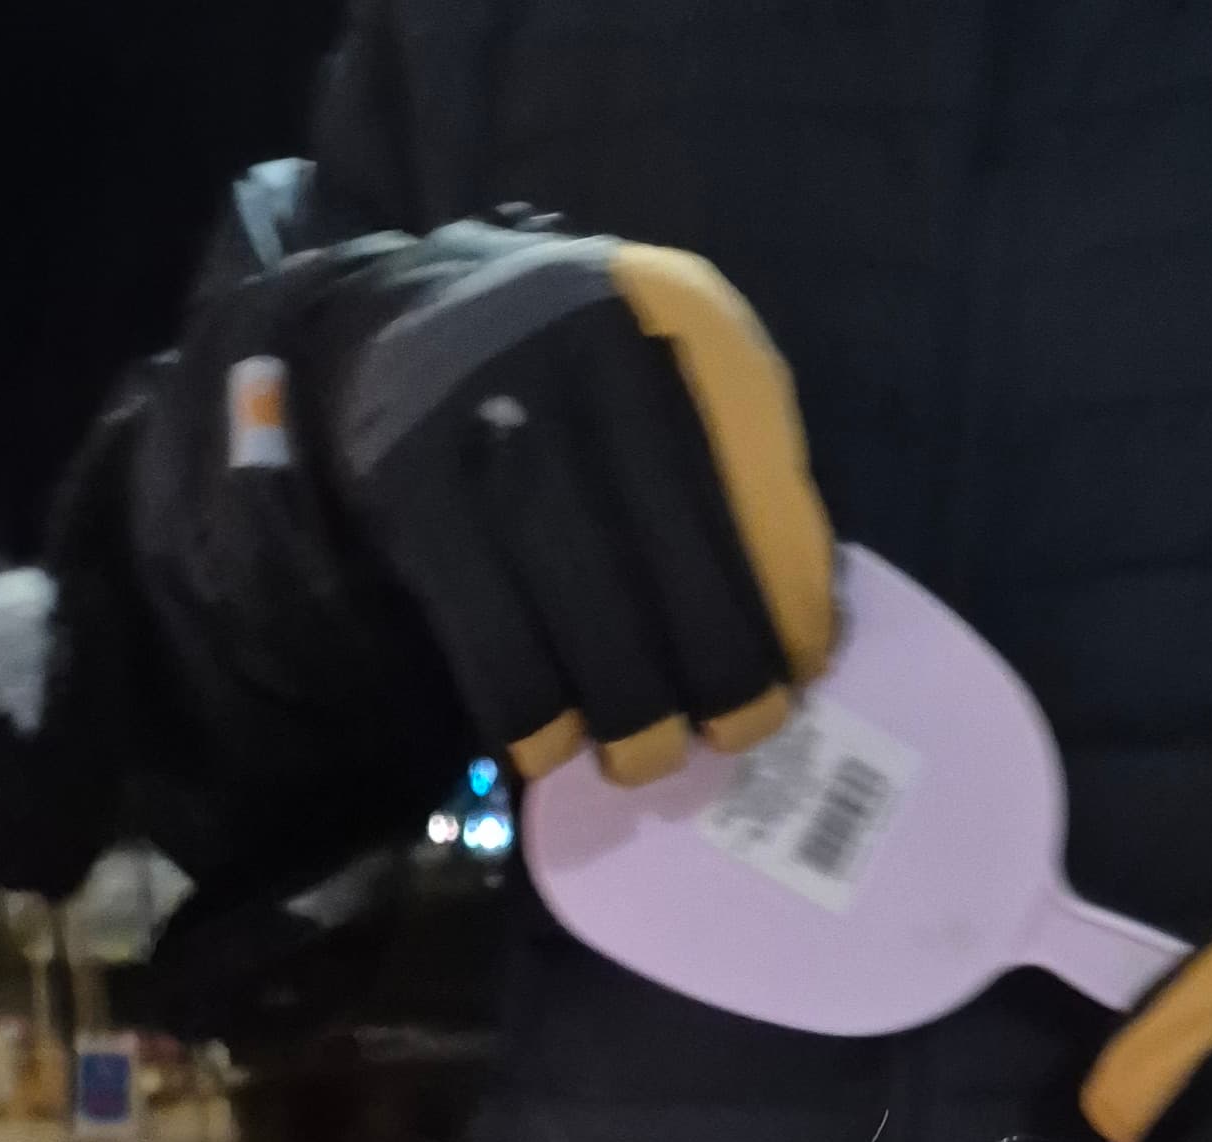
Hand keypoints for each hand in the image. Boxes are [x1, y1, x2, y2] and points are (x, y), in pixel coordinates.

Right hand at [310, 224, 835, 786]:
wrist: (397, 326)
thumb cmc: (574, 393)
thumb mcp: (672, 385)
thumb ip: (741, 472)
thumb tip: (814, 633)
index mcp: (683, 316)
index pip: (758, 482)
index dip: (783, 598)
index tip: (798, 675)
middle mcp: (591, 346)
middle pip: (675, 547)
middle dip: (715, 667)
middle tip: (732, 733)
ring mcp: (496, 409)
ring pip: (585, 599)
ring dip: (629, 707)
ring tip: (644, 756)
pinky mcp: (415, 478)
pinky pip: (490, 630)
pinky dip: (530, 709)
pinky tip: (549, 743)